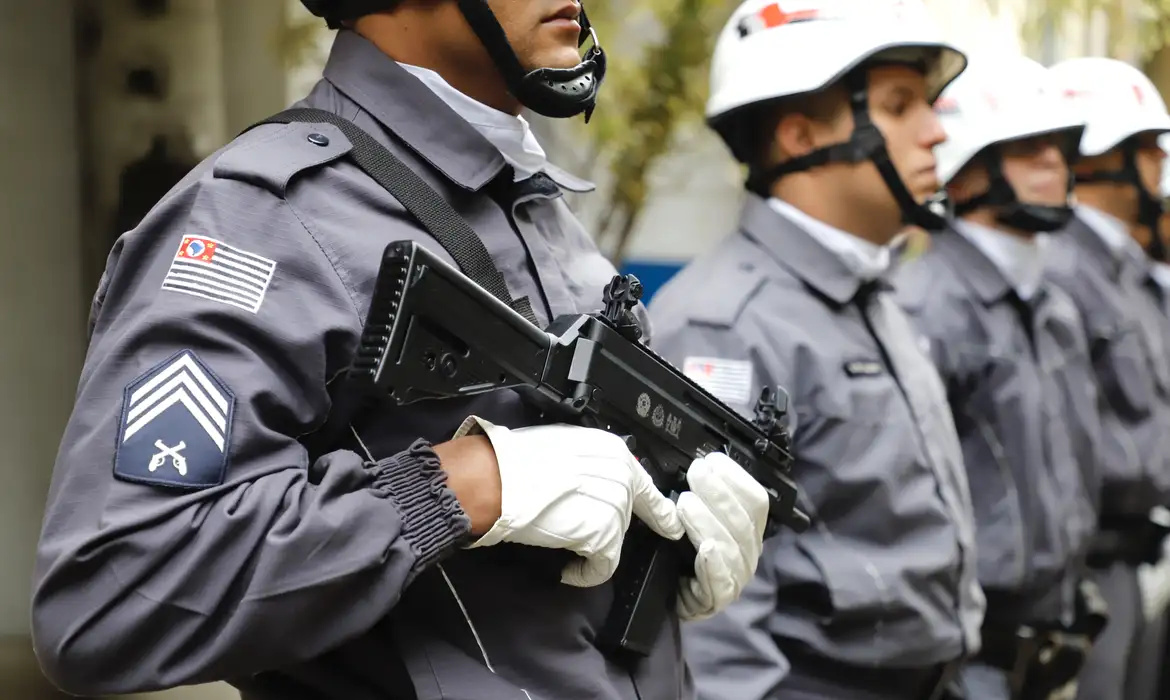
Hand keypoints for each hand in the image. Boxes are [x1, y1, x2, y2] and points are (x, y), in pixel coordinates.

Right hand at [453, 416, 684, 586]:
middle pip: (626, 516)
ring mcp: (616, 504)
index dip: (658, 510)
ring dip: (591, 551)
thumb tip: (592, 483)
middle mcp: (622, 474)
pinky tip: (568, 569)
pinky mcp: (604, 533)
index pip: (645, 485)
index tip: (670, 525)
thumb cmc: (513, 461)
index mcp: (613, 449)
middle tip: (573, 531)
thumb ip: (589, 463)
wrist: (496, 479)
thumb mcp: (562, 445)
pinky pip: (604, 566)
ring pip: (614, 541)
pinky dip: (586, 574)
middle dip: (602, 529)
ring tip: (562, 545)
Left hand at [675, 452, 769, 620]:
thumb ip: (702, 494)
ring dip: (708, 522)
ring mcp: (736, 577)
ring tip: (685, 504)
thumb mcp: (695, 515)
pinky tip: (705, 549)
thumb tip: (697, 465)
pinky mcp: (718, 599)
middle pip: (742, 520)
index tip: (712, 461)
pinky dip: (713, 564)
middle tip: (695, 474)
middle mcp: (748, 551)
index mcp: (748, 528)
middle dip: (718, 493)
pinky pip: (720, 582)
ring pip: (730, 547)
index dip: (736, 478)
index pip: (755, 500)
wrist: (668, 593)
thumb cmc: (682, 550)